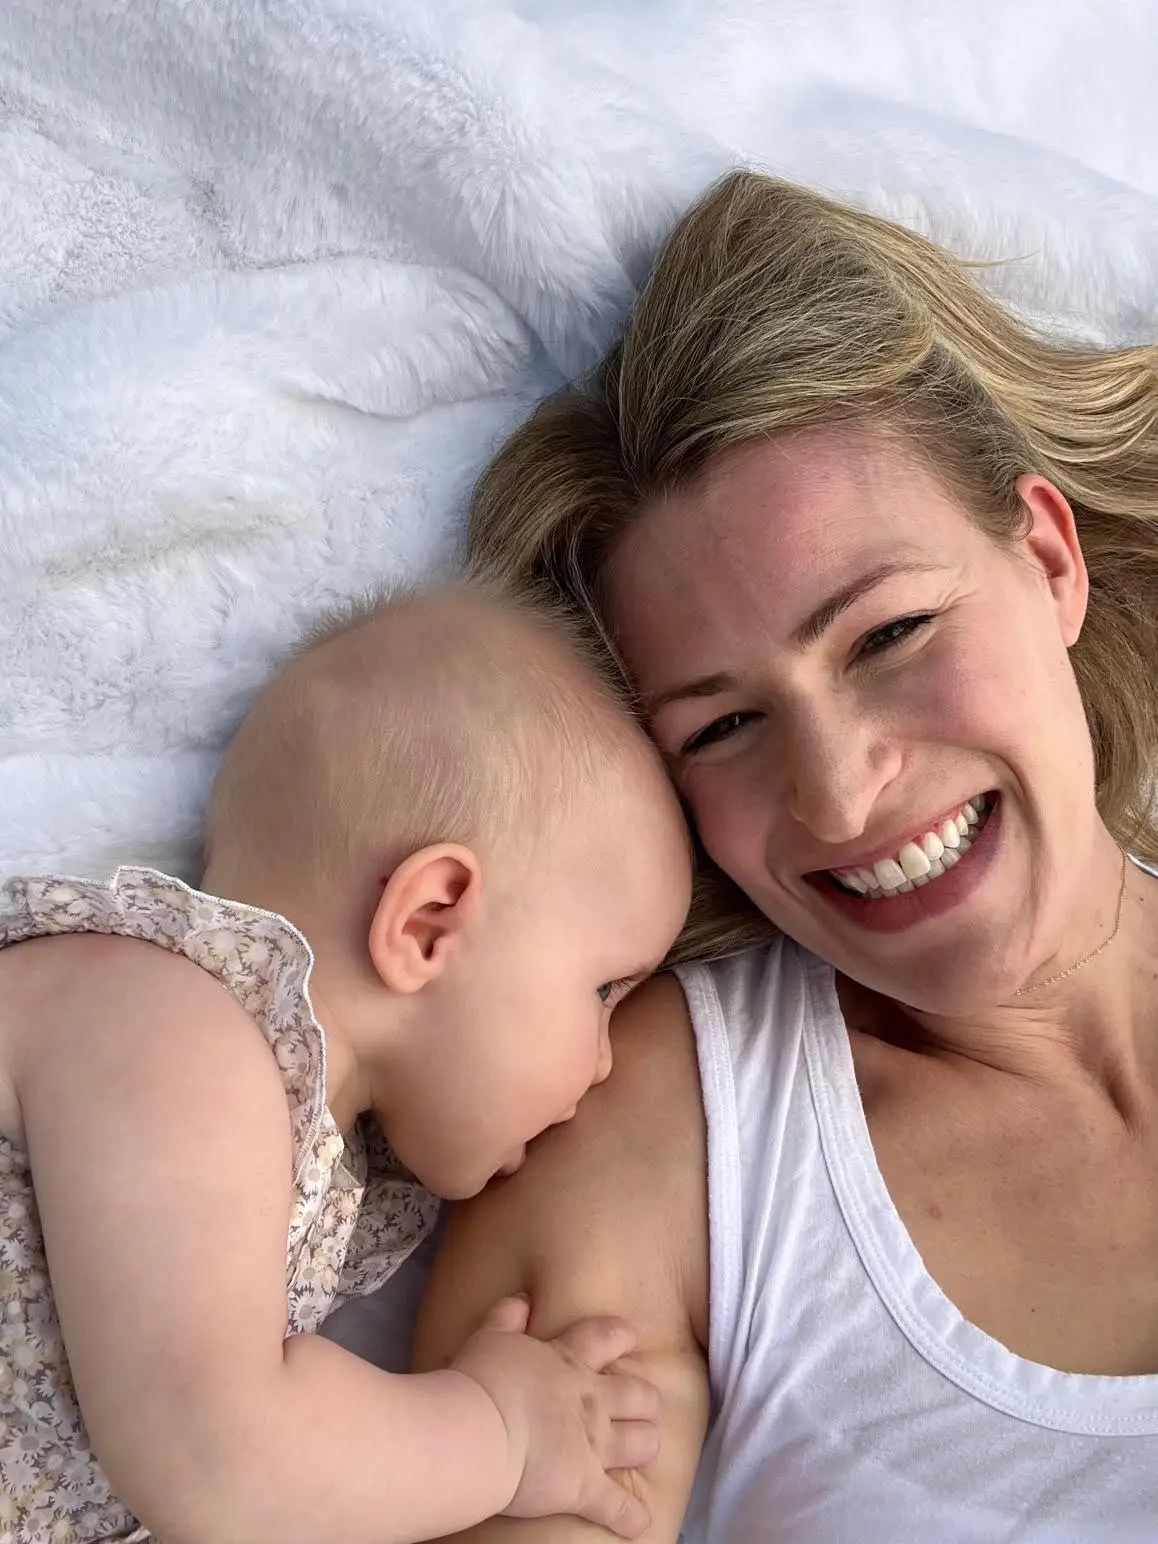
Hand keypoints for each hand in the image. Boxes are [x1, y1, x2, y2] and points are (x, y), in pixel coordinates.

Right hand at [452, 1295, 660, 1538]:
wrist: (479, 1429)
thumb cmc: (480, 1380)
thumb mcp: (489, 1337)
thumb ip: (507, 1317)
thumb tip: (522, 1300)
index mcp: (567, 1362)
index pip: (604, 1338)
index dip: (619, 1336)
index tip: (628, 1337)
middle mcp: (590, 1401)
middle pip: (640, 1395)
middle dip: (646, 1402)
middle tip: (641, 1408)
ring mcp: (593, 1444)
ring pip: (642, 1444)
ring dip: (644, 1447)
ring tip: (642, 1451)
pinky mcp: (584, 1486)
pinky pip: (618, 1507)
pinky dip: (630, 1516)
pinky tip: (637, 1522)